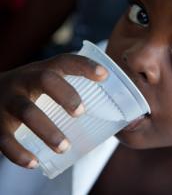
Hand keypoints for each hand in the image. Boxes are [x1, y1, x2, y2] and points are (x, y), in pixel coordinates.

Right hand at [0, 54, 107, 168]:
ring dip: (48, 131)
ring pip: (27, 111)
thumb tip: (110, 116)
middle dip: (66, 94)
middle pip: (45, 79)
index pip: (64, 61)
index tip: (104, 75)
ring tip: (64, 147)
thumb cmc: (27, 92)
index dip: (85, 66)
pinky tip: (34, 162)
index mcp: (41, 70)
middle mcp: (23, 81)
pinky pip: (4, 138)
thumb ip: (67, 91)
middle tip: (81, 112)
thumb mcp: (43, 84)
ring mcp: (7, 100)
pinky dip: (19, 152)